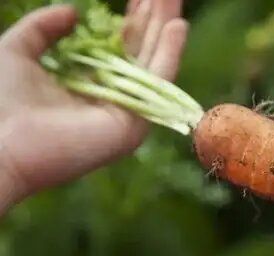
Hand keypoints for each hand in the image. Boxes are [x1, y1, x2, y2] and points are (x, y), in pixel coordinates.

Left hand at [0, 0, 186, 213]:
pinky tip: (177, 26)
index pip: (122, 46)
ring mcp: (128, 111)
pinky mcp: (135, 124)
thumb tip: (72, 11)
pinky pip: (157, 84)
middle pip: (142, 50)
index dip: (132, 18)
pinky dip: (170, 53)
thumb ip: (43, 28)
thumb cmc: (3, 103)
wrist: (2, 145)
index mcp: (92, 81)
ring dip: (167, 28)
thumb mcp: (18, 50)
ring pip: (155, 63)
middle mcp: (115, 96)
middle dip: (155, 18)